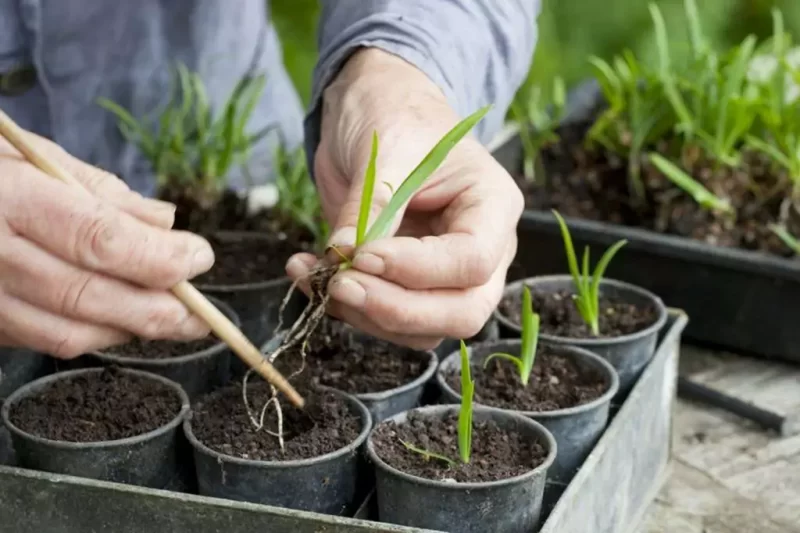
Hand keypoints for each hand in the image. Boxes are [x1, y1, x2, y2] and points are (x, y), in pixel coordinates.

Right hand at [0, 129, 214, 357]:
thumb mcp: (22, 150)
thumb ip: (95, 187)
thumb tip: (164, 219)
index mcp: (2, 195)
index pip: (96, 238)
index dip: (157, 256)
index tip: (199, 257)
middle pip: (86, 295)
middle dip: (154, 310)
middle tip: (200, 313)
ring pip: (64, 331)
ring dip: (127, 330)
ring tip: (171, 322)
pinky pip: (36, 338)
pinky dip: (87, 333)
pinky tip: (118, 321)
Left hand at [286, 49, 521, 349]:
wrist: (376, 110)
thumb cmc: (395, 115)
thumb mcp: (384, 149)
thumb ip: (370, 207)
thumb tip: (343, 256)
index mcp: (493, 206)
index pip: (471, 260)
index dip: (416, 270)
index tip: (362, 255)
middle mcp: (482, 250)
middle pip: (461, 312)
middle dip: (397, 310)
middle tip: (340, 285)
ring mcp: (447, 275)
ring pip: (424, 330)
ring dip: (365, 315)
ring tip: (315, 276)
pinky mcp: (409, 286)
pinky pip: (388, 320)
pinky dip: (348, 311)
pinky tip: (310, 277)